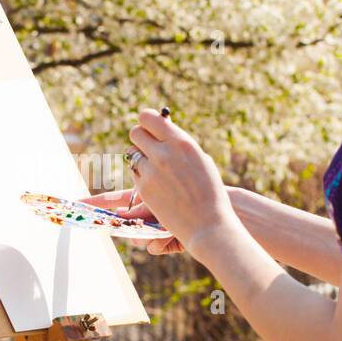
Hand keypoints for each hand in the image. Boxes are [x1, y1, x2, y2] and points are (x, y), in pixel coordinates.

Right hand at [81, 188, 184, 255]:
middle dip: (128, 228)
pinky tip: (173, 239)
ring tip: (165, 232)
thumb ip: (143, 207)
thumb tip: (124, 218)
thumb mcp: (163, 197)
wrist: (217, 214)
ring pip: (138, 239)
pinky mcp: (166, 241)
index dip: (93, 204)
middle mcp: (147, 213)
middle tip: (137, 226)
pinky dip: (161, 244)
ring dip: (149, 237)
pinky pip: (153, 247)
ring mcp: (156, 227)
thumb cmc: (192, 194)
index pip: (112, 200)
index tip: (75, 204)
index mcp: (144, 194)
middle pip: (124, 226)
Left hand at [126, 108, 237, 255]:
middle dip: (140, 137)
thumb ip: (178, 143)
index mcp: (181, 142)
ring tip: (156, 167)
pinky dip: (142, 175)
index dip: (147, 120)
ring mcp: (151, 172)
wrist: (208, 223)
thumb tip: (162, 127)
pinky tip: (157, 184)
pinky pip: (135, 173)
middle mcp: (164, 154)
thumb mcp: (199, 159)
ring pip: (132, 154)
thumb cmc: (209, 190)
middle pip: (135, 132)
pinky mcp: (144, 189)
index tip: (148, 125)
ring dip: (140, 157)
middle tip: (148, 144)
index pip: (149, 118)